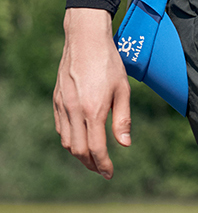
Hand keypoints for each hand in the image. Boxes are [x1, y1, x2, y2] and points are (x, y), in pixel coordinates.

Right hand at [53, 8, 130, 178]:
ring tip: (94, 158)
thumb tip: (124, 145)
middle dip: (91, 165)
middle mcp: (75, 110)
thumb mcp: (123, 91)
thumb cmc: (109, 63)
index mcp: (93, 110)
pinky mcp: (57, 99)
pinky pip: (61, 128)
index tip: (110, 174)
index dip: (104, 165)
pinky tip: (81, 140)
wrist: (85, 38)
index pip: (96, 149)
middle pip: (79, 150)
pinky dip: (70, 140)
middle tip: (103, 170)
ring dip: (80, 154)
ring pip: (67, 142)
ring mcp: (63, 105)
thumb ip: (123, 120)